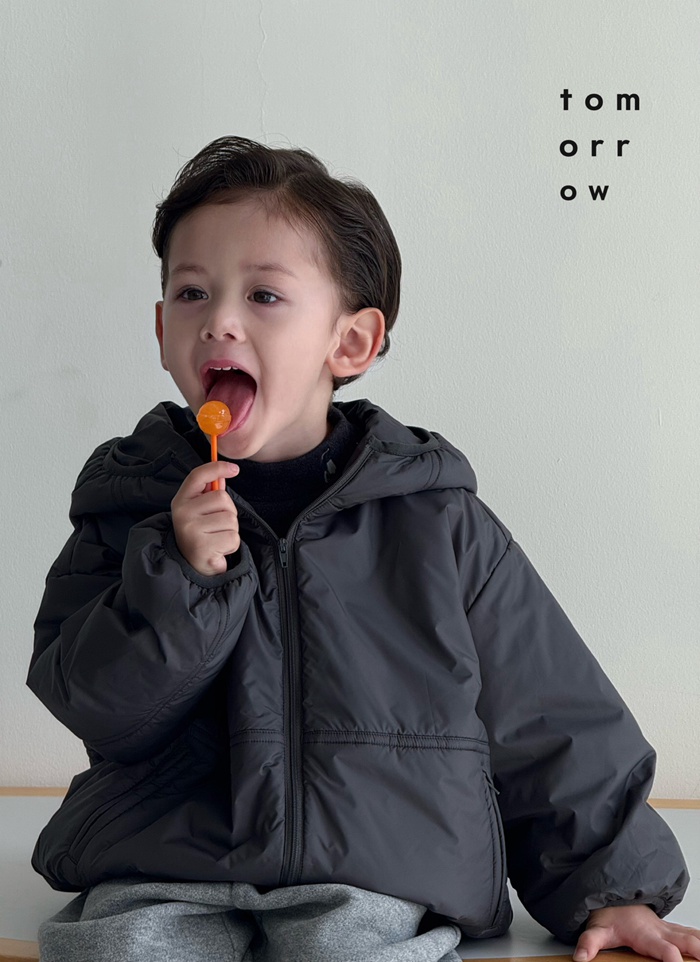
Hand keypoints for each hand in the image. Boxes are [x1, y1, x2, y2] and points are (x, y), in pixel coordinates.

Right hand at [171, 461, 240, 575]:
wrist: (193, 567)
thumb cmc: (201, 534)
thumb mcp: (201, 511)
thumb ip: (211, 493)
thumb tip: (224, 474)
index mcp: (181, 501)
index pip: (198, 476)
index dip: (217, 468)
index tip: (235, 469)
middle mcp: (182, 514)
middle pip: (223, 498)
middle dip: (229, 512)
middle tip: (218, 526)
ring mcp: (191, 531)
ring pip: (231, 519)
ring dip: (231, 531)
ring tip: (217, 538)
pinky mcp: (202, 548)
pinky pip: (233, 537)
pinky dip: (231, 545)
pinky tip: (219, 549)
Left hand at [573, 904, 699, 961]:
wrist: (615, 898)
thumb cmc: (610, 916)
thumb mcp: (597, 929)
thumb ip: (589, 943)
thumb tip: (581, 958)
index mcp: (645, 935)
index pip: (664, 948)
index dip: (672, 958)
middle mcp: (660, 931)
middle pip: (686, 941)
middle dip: (697, 951)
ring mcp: (668, 929)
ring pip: (692, 935)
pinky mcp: (673, 930)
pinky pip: (691, 933)